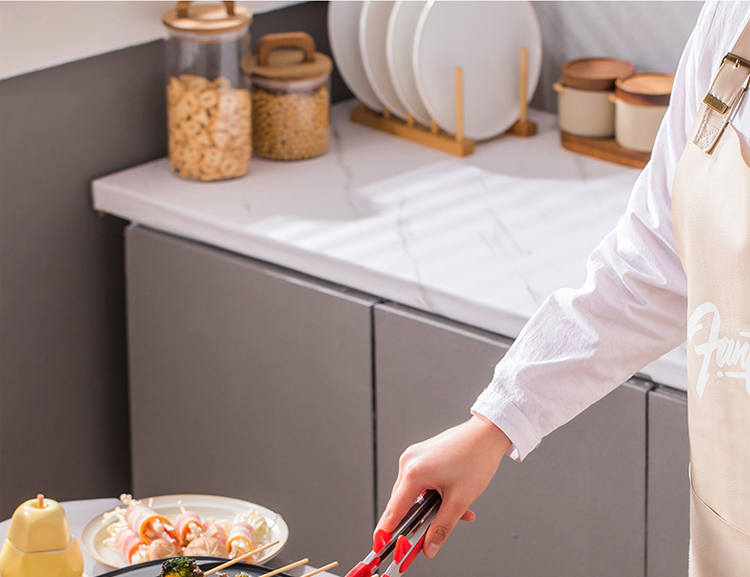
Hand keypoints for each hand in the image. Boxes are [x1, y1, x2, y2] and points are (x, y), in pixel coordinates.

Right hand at [375, 414, 510, 558]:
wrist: (487, 434)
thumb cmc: (475, 459)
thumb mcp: (459, 500)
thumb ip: (442, 527)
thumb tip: (430, 547)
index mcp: (413, 472)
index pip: (393, 511)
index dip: (386, 532)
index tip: (380, 547)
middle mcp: (409, 462)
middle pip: (404, 503)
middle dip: (418, 522)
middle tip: (428, 539)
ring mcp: (415, 457)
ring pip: (416, 493)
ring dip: (432, 508)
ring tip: (458, 513)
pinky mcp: (423, 456)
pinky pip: (423, 482)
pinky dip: (436, 495)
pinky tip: (455, 500)